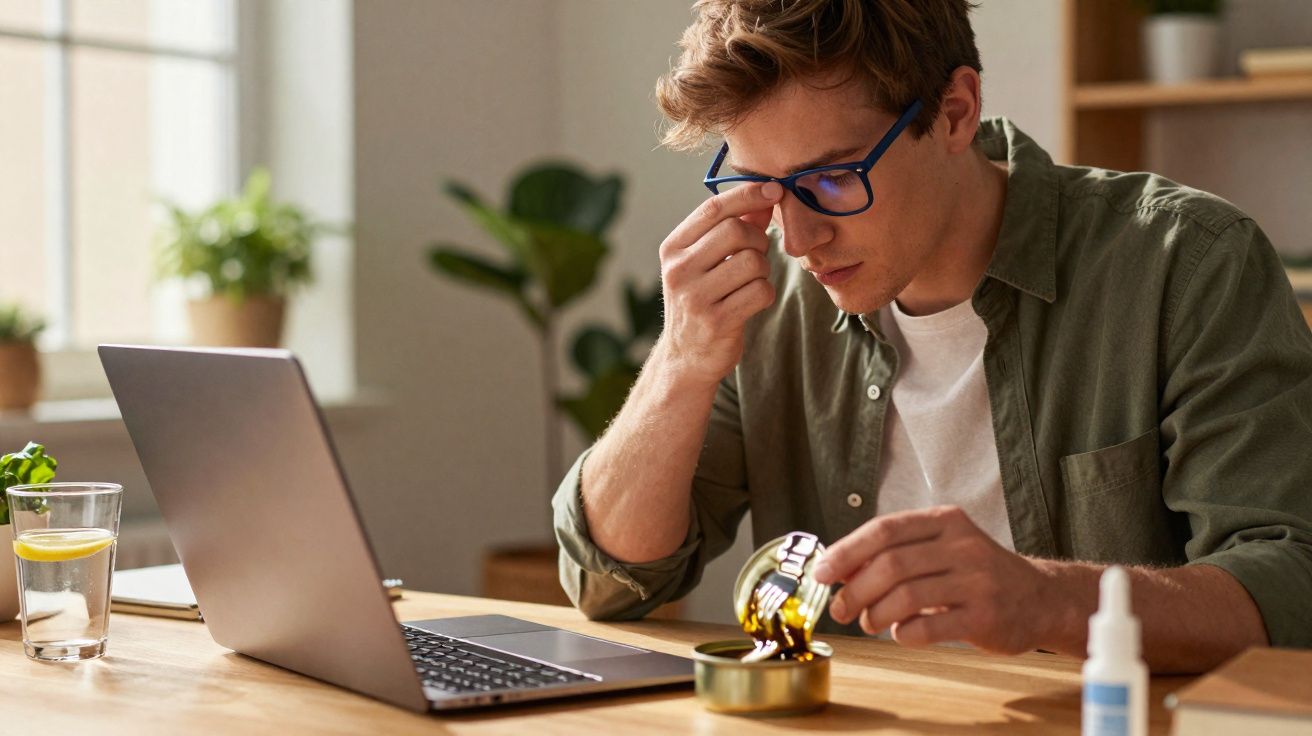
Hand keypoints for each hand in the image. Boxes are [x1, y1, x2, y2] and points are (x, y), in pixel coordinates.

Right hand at [655, 181, 783, 385]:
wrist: (686, 357)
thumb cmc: (701, 300)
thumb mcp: (707, 261)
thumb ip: (735, 227)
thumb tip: (766, 195)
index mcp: (673, 248)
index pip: (713, 208)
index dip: (748, 194)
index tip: (774, 188)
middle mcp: (678, 270)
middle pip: (736, 231)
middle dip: (758, 240)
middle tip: (757, 255)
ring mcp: (695, 297)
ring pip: (753, 262)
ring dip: (763, 270)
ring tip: (751, 282)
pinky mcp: (716, 321)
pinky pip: (761, 291)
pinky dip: (765, 293)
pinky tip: (752, 301)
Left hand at [812, 506, 1054, 654]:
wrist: (1040, 598)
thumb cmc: (977, 574)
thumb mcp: (941, 548)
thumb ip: (896, 553)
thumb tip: (838, 569)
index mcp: (945, 521)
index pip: (885, 530)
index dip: (847, 551)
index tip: (822, 573)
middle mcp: (963, 546)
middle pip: (891, 565)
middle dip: (855, 590)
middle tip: (840, 609)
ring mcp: (977, 581)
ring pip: (906, 596)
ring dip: (875, 614)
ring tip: (869, 623)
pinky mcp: (986, 617)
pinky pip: (930, 627)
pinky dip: (904, 633)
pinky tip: (902, 633)